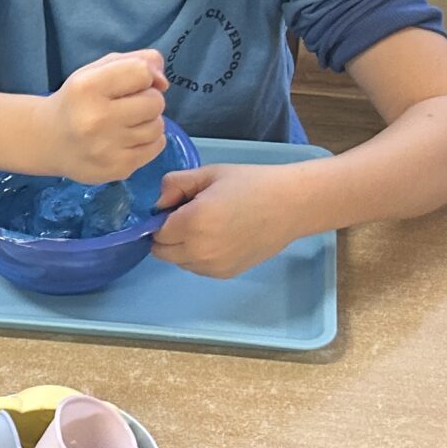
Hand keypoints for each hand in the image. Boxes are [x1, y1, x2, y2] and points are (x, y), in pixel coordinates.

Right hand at [43, 50, 168, 181]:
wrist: (48, 141)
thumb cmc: (76, 101)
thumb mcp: (95, 70)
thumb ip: (134, 61)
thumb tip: (163, 82)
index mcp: (87, 87)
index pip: (142, 71)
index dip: (143, 75)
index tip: (131, 84)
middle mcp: (96, 119)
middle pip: (155, 102)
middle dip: (147, 101)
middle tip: (127, 106)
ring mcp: (107, 148)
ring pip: (158, 127)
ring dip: (148, 122)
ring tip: (126, 124)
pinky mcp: (117, 169)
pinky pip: (156, 148)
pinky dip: (148, 141)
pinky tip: (128, 140)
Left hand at [149, 161, 303, 277]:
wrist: (291, 205)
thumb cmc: (251, 183)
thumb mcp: (209, 173)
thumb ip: (174, 185)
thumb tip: (157, 204)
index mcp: (192, 223)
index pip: (155, 232)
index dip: (161, 219)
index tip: (176, 207)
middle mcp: (198, 250)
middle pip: (162, 251)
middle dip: (168, 235)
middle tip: (190, 216)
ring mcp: (212, 266)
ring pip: (178, 261)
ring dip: (182, 247)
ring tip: (209, 226)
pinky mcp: (224, 274)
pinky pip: (197, 268)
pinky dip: (199, 256)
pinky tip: (220, 237)